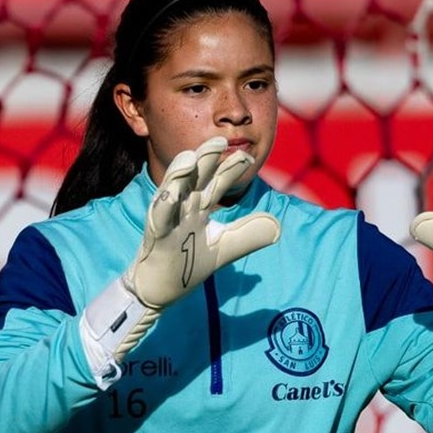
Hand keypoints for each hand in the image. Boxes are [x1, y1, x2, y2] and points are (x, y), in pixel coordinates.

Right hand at [124, 137, 280, 308]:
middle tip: (219, 140)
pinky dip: (164, 205)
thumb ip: (248, 234)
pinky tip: (171, 194)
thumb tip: (277, 226)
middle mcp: (183, 207)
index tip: (247, 156)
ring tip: (191, 157)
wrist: (159, 291)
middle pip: (195, 178)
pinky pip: (159, 217)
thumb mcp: (225, 248)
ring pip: (172, 190)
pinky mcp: (155, 236)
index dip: (231, 169)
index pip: (217, 182)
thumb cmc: (188, 264)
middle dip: (206, 158)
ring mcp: (167, 220)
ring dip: (180, 173)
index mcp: (199, 206)